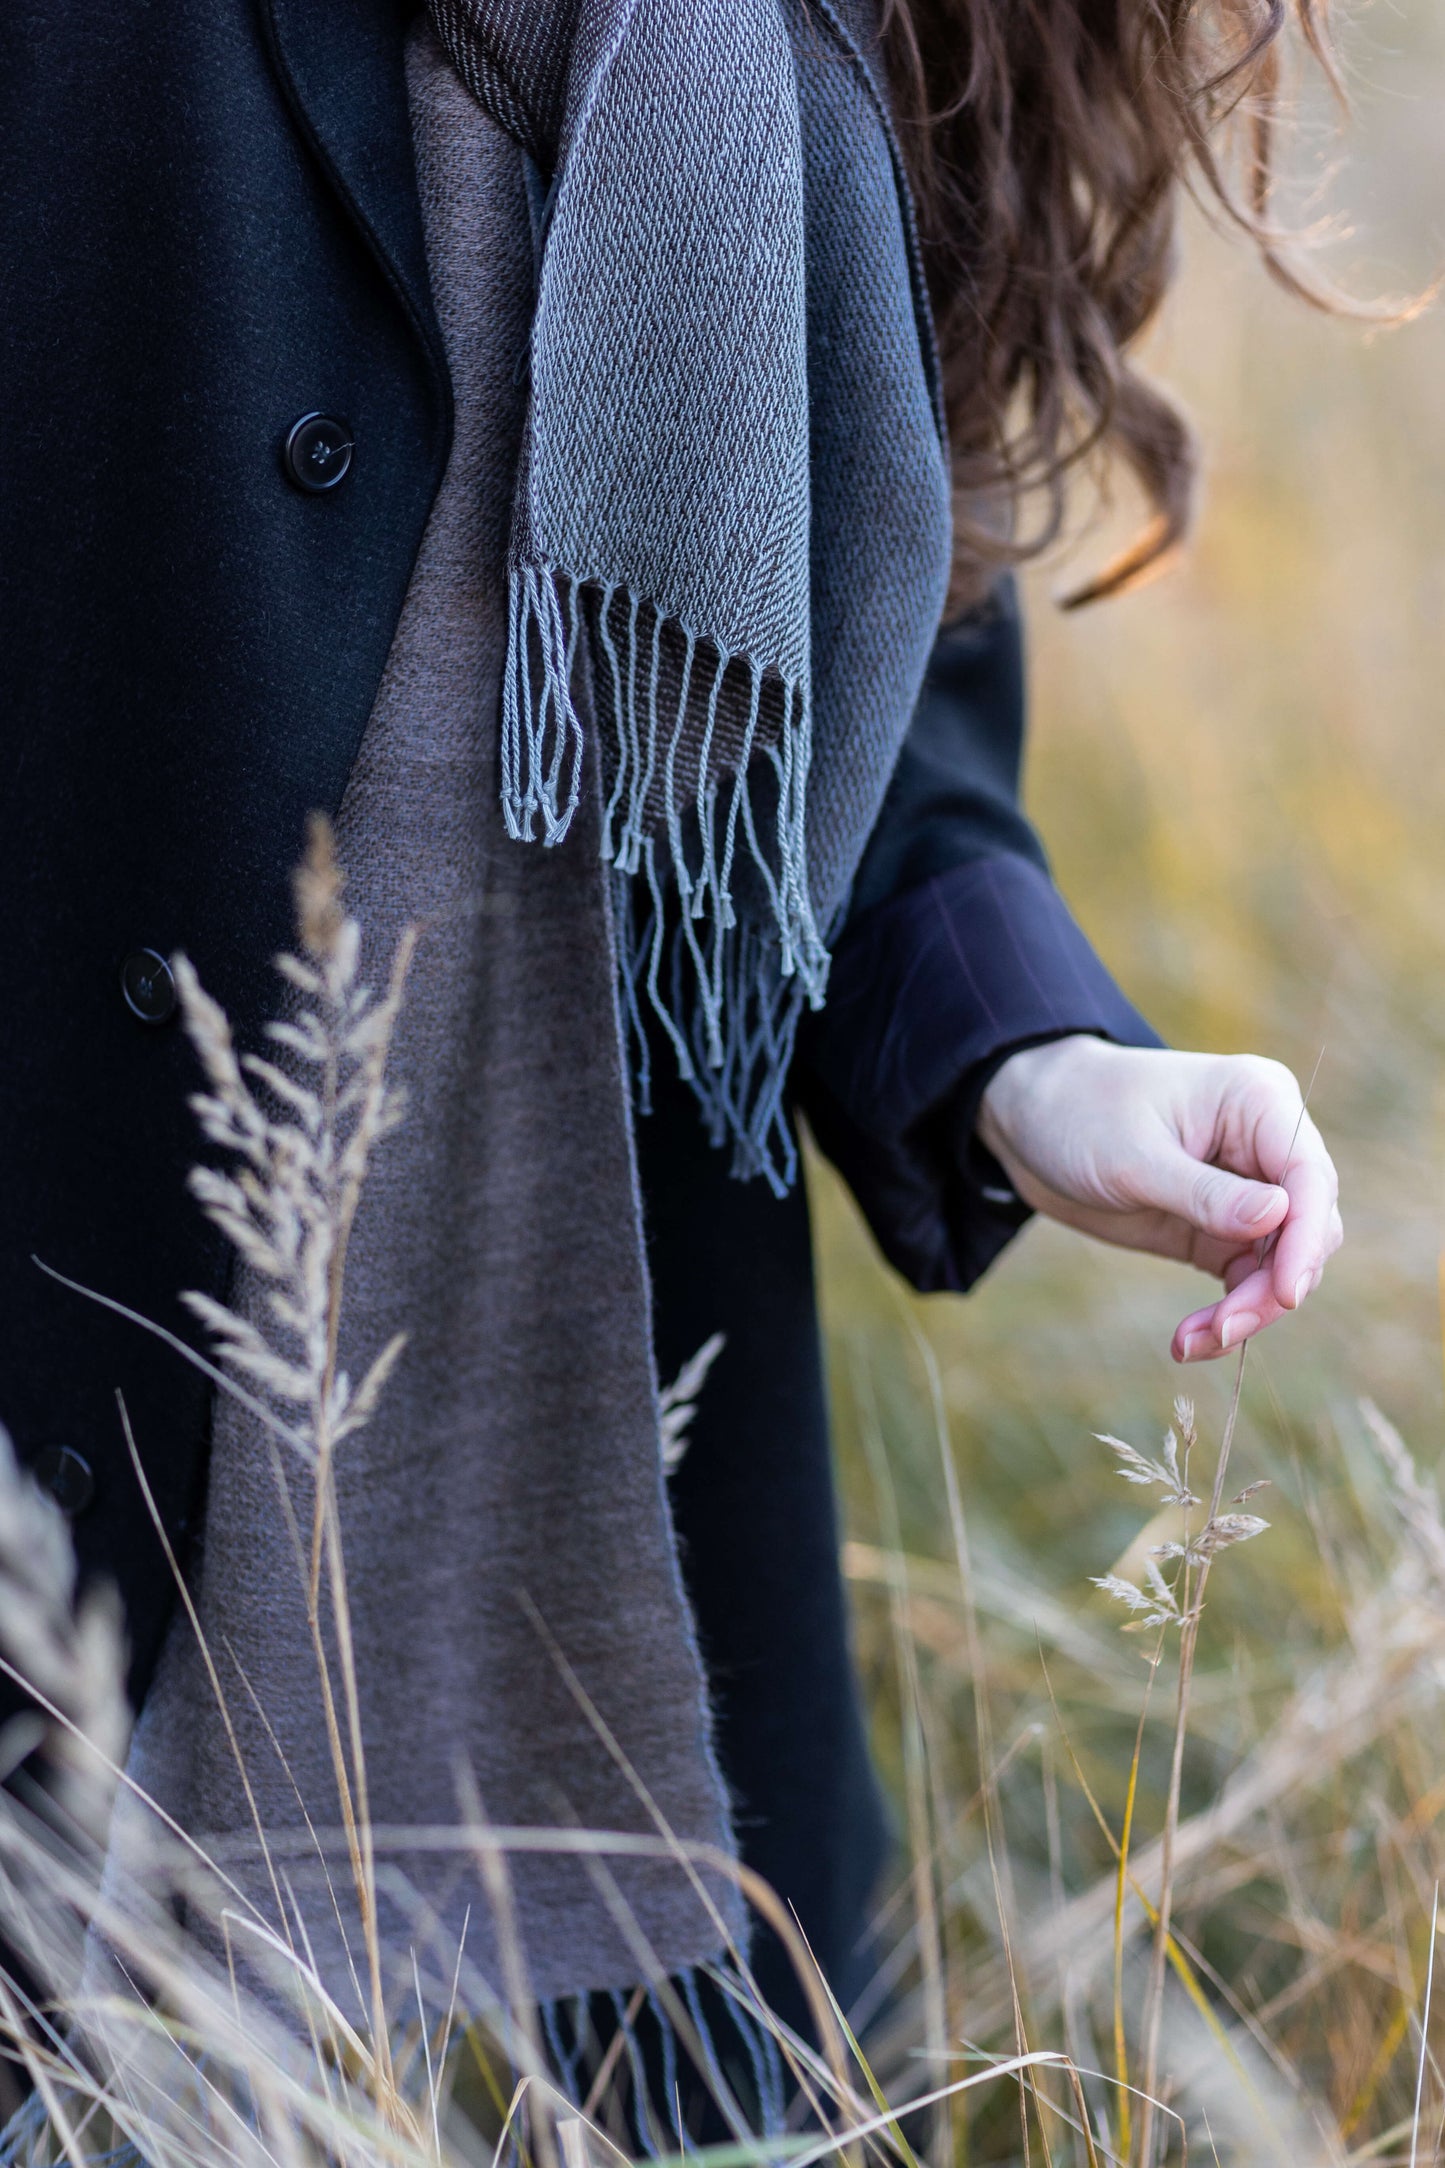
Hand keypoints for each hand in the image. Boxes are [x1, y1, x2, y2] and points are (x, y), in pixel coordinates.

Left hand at [975, 1037, 1341, 1361]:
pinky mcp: (1220, 1228)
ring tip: (1191, 1343)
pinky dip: (1226, 1315)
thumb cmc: (1079, 1115)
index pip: (1309, 1175)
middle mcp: (1265, 1145)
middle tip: (1222, 1331)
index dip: (1305, 1238)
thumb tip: (1281, 1216)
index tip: (1285, 1295)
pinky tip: (1188, 1341)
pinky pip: (1246, 1280)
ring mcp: (1247, 1190)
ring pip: (1281, 1264)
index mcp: (1258, 1100)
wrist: (1029, 1124)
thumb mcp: (1133, 1158)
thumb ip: (1205, 1193)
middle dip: (1273, 1287)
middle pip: (1306, 1228)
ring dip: (1248, 1312)